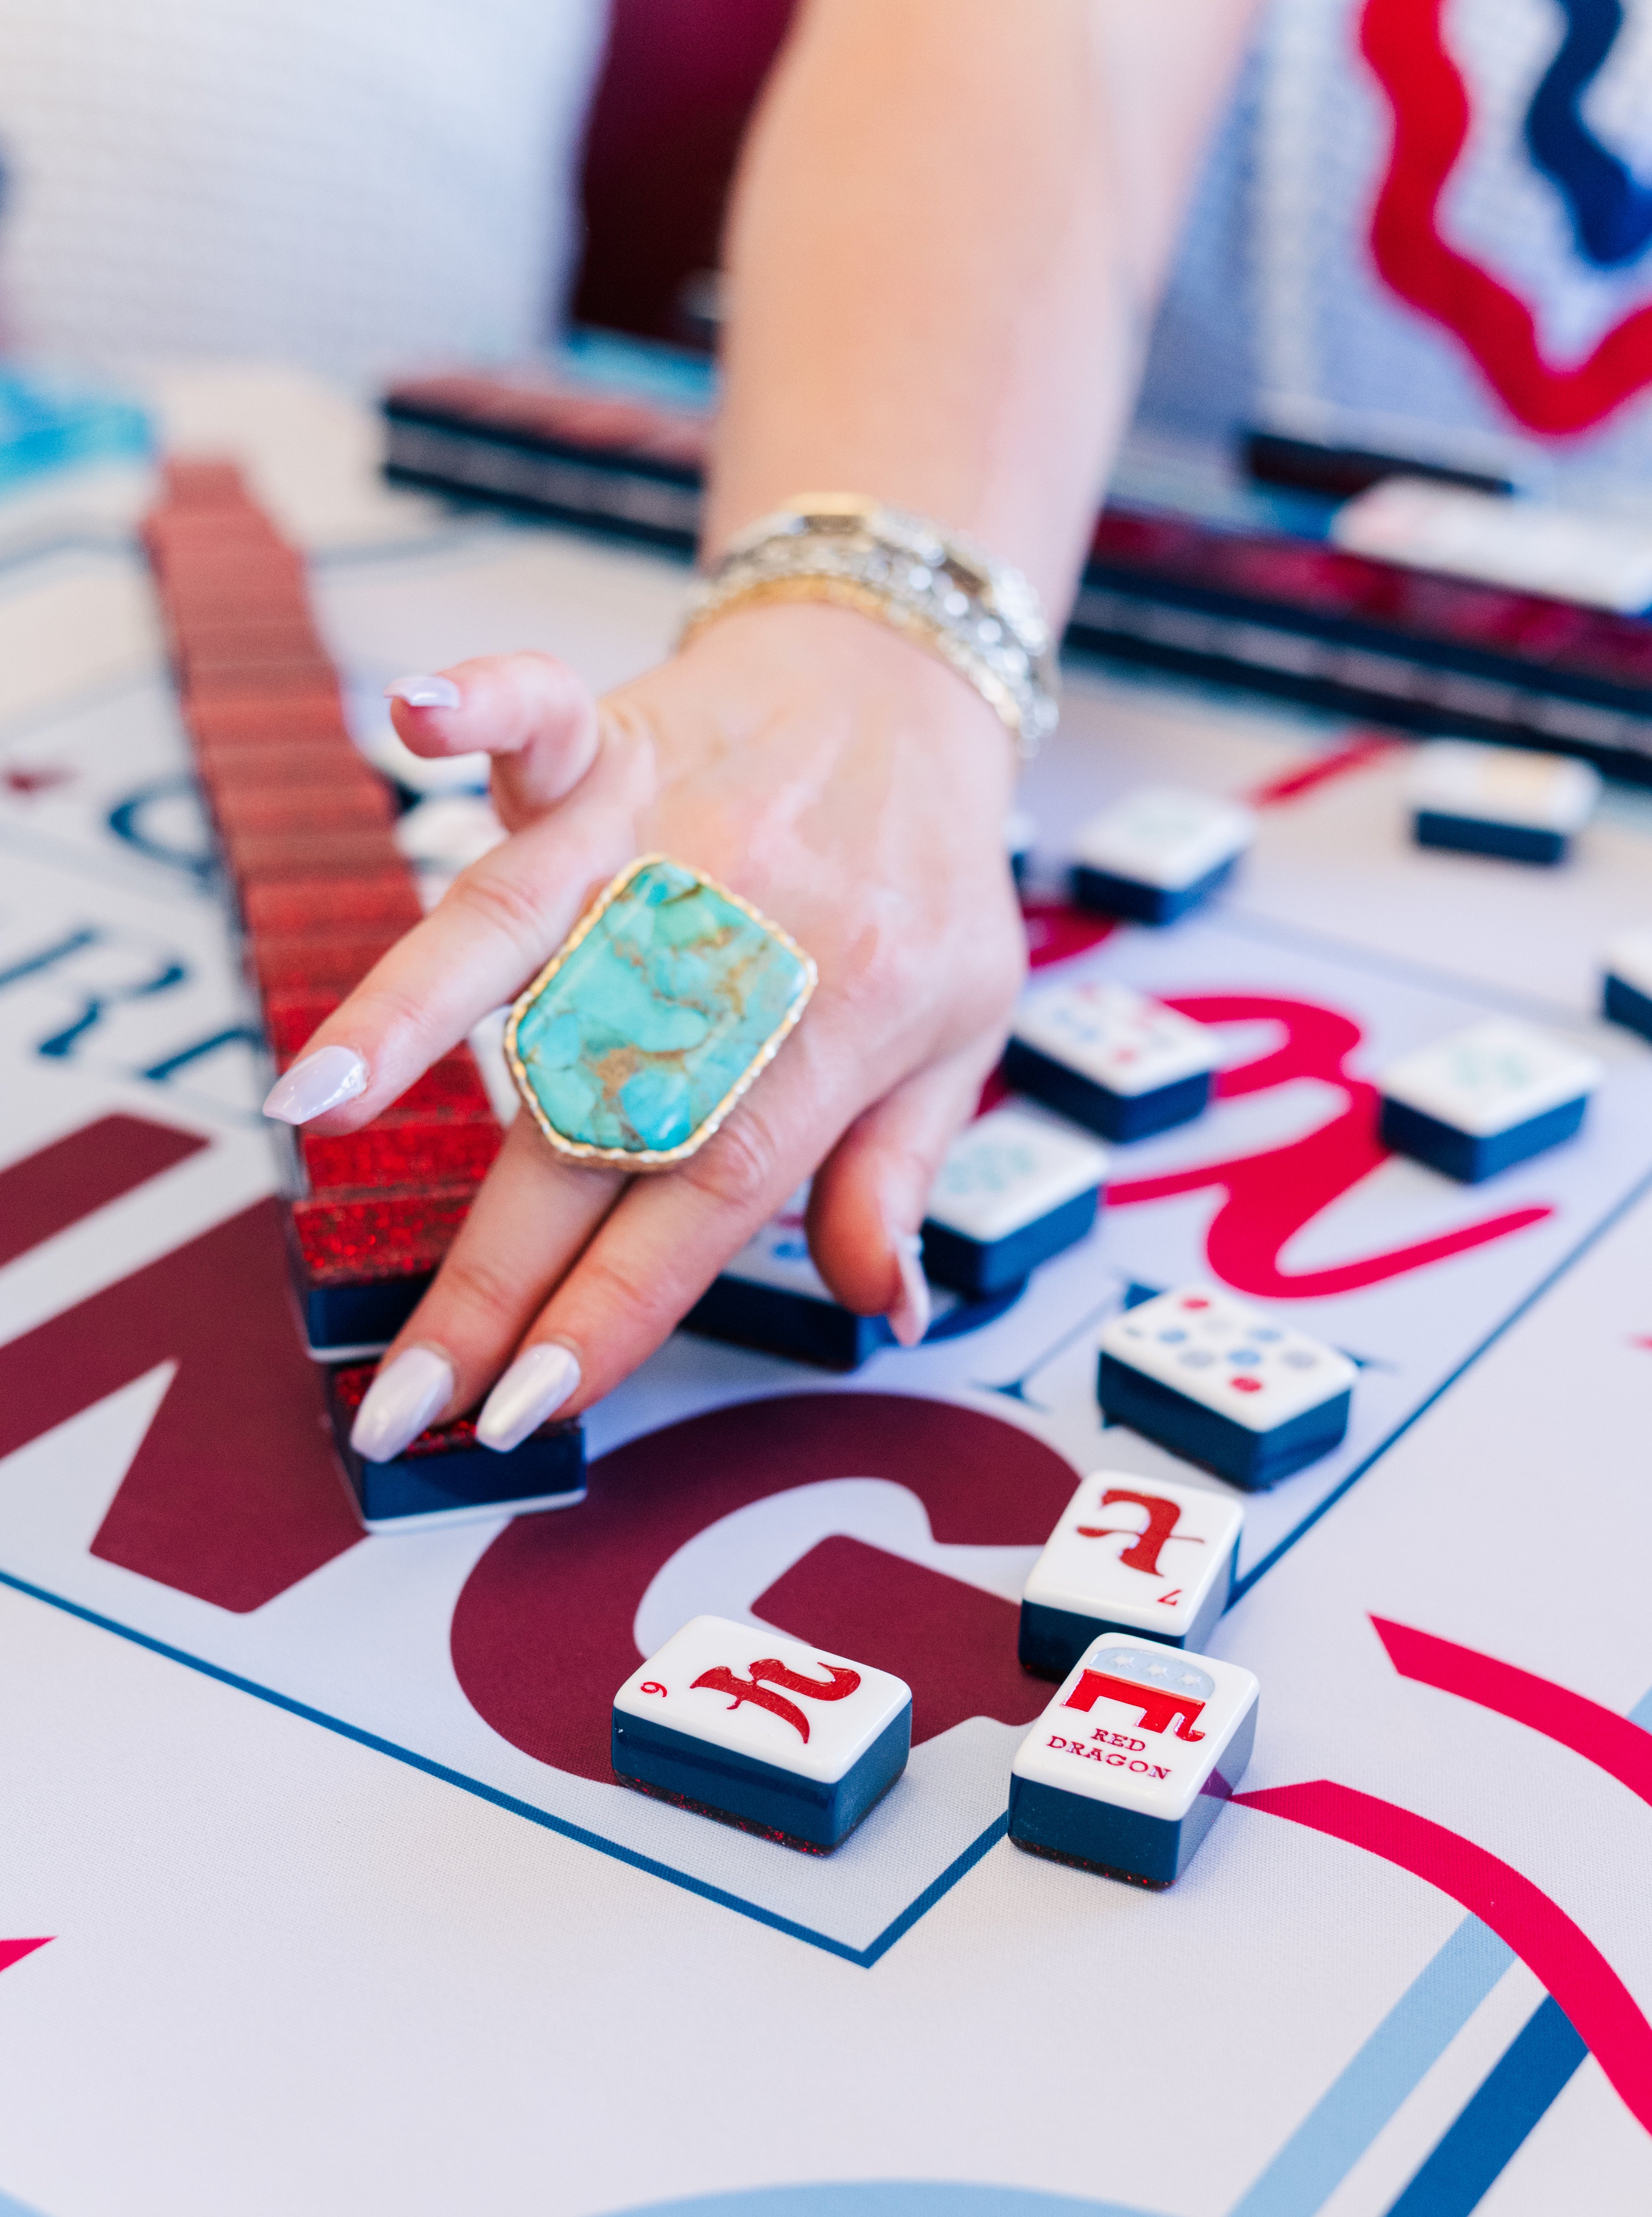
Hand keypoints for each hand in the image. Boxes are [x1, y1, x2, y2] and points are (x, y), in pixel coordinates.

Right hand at [264, 601, 1023, 1456]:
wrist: (912, 684)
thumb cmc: (924, 876)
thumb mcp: (957, 1032)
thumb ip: (897, 1169)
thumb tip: (884, 1308)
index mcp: (831, 1022)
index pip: (705, 1195)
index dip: (610, 1307)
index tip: (523, 1406)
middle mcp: (727, 936)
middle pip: (588, 1119)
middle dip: (490, 1267)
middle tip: (402, 1389)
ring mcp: (656, 831)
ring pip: (520, 932)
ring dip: (413, 1012)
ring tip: (311, 1104)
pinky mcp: (608, 741)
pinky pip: (538, 712)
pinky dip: (479, 707)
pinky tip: (416, 716)